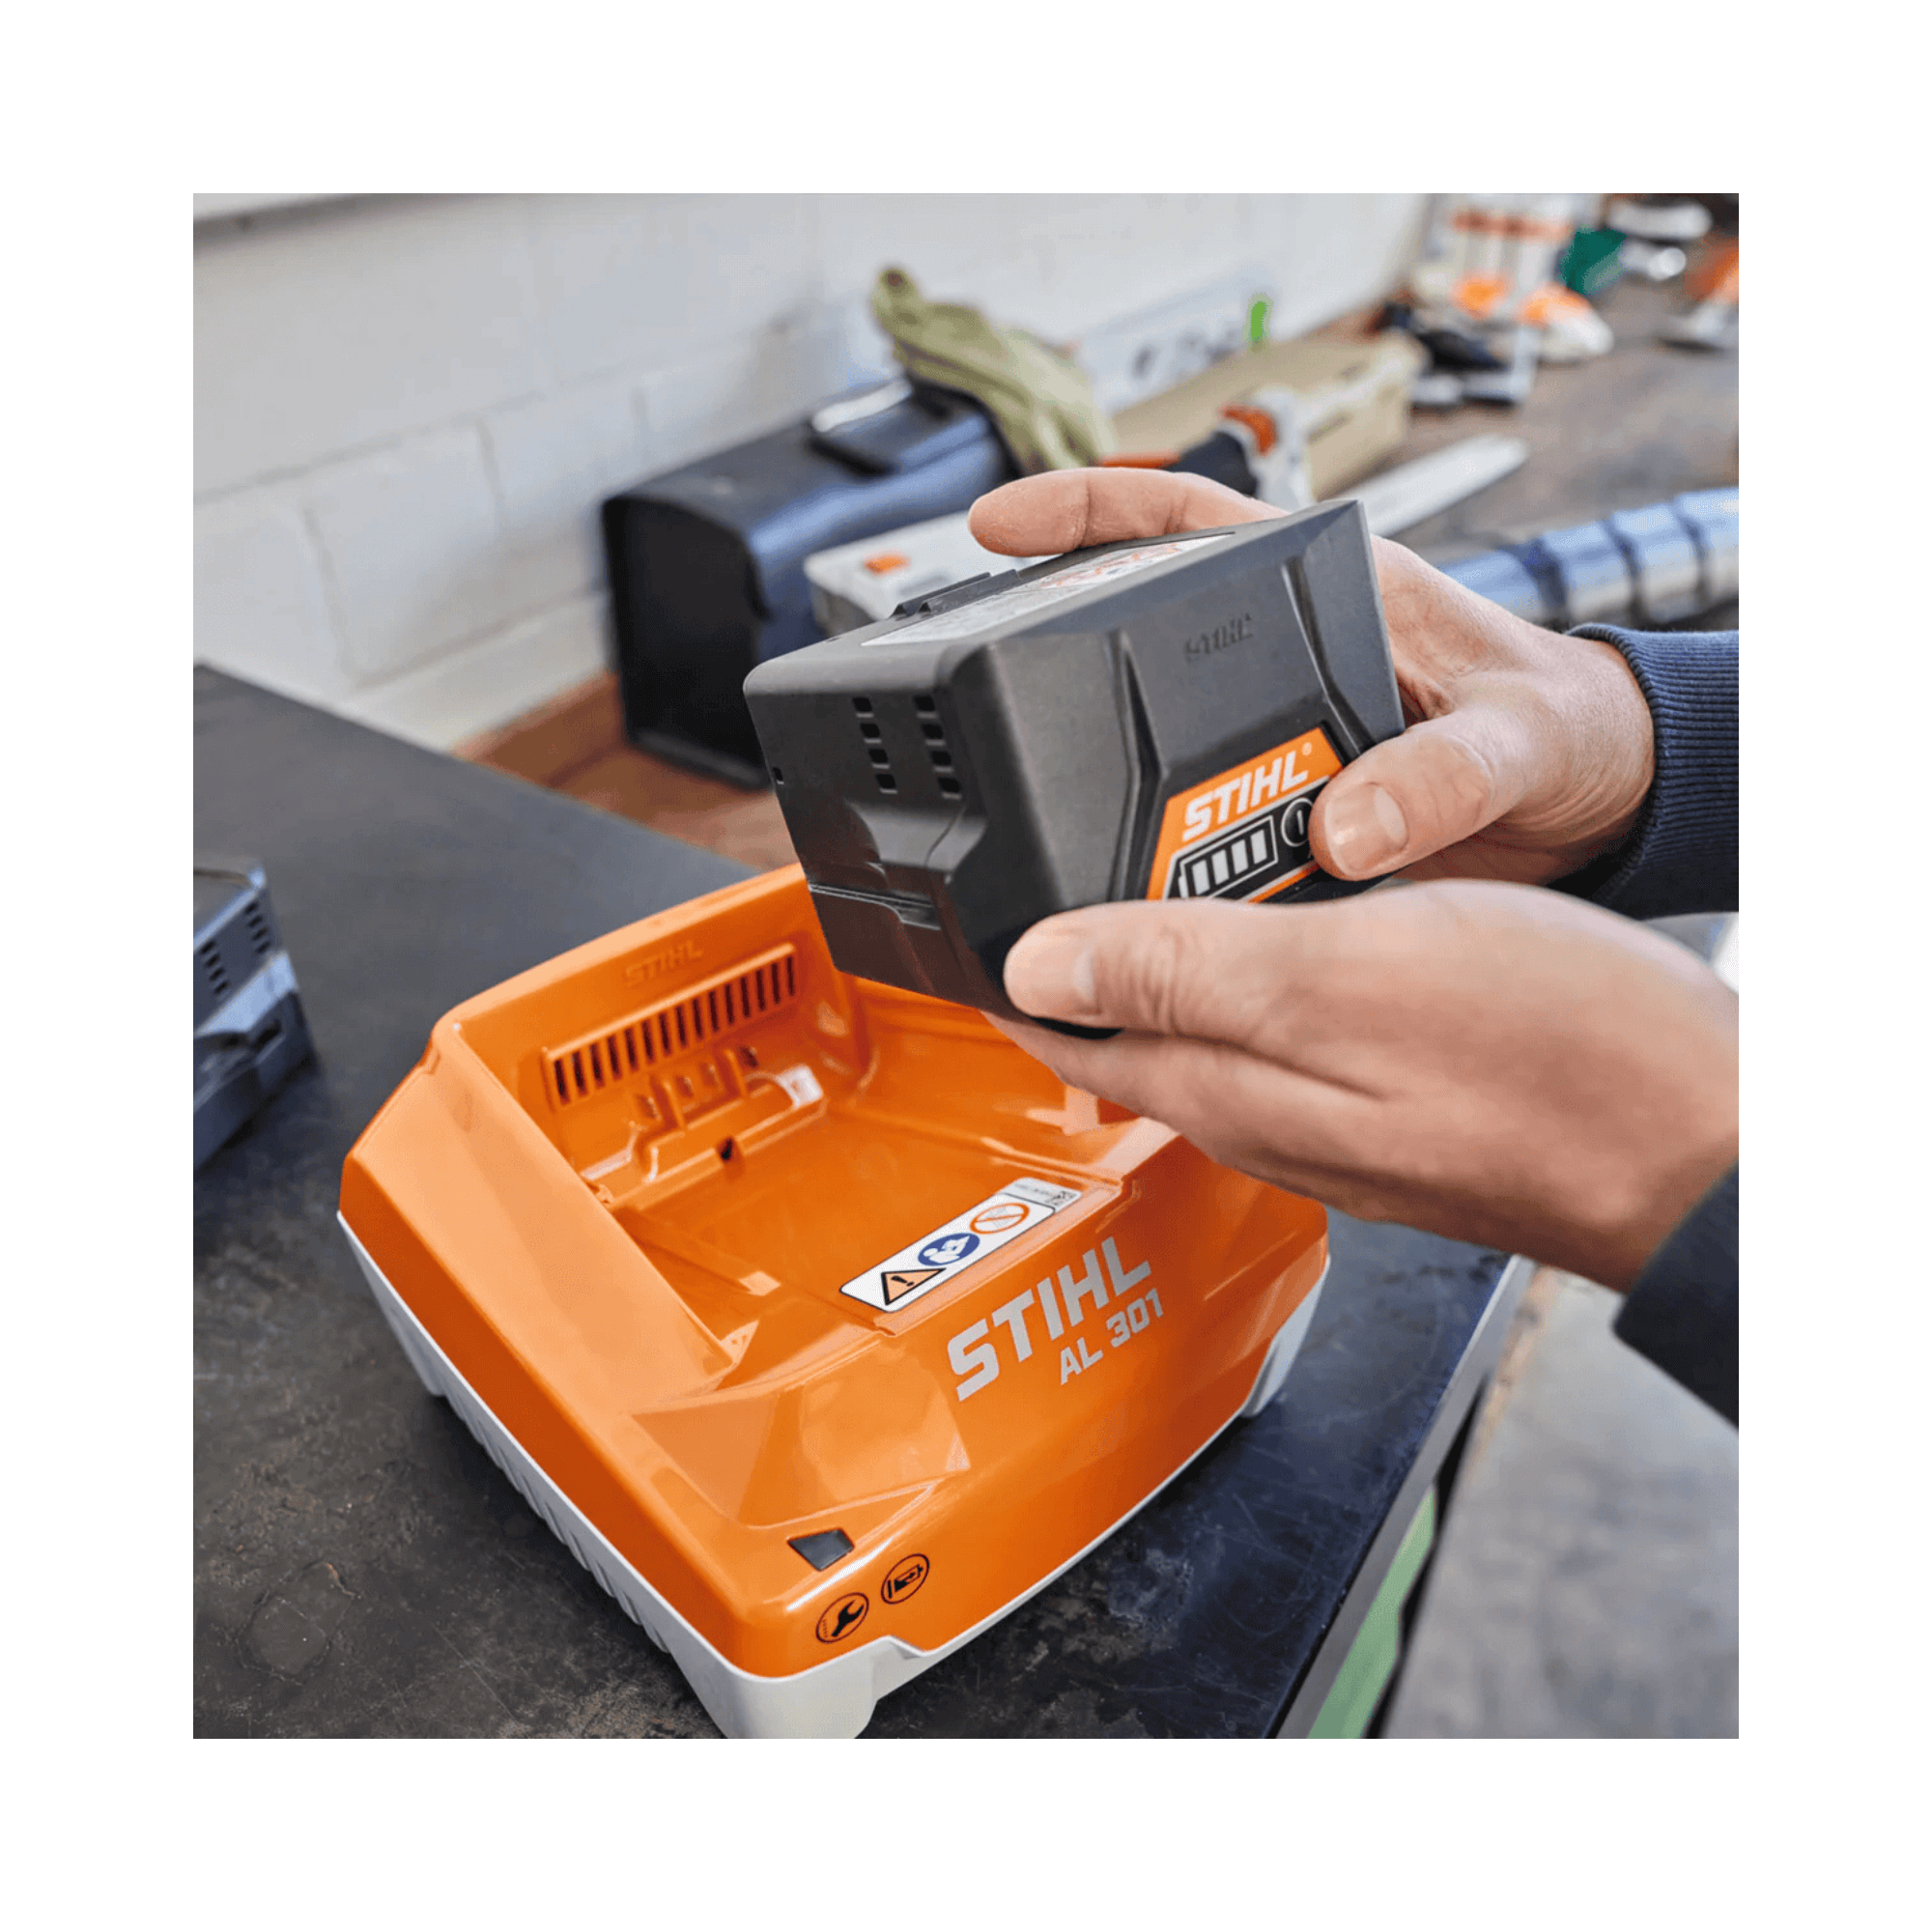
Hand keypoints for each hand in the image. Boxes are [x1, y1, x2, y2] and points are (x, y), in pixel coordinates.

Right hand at [969, 470, 1656, 885]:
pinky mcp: (1282, 810)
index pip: (1189, 522)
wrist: (1602, 810)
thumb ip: (1443, 777)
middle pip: (1137, 637)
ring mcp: (1276, 737)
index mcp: (1335, 591)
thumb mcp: (1518, 740)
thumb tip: (1350, 826)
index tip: (998, 524)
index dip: (1087, 513)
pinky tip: (1117, 887)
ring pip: (1154, 744)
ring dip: (1099, 777)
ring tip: (1031, 810)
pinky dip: (1151, 855)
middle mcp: (1287, 659)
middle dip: (1049, 651)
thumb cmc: (1569, 728)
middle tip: (976, 684)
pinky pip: (1192, 827)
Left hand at [996, 882, 1737, 1288]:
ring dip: (1156, 966)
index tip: (968, 909)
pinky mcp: (1390, 1103)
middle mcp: (1262, 1112)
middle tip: (1041, 870)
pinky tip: (1275, 934)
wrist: (1701, 1139)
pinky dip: (1248, 979)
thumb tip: (1034, 964)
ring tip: (1134, 885)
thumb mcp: (1343, 974)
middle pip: (1123, 1033)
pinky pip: (1282, 1036)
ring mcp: (1328, 1115)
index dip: (1006, 966)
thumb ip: (1182, 966)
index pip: (1063, 1029)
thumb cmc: (1551, 1054)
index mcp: (1228, 1082)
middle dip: (1070, 960)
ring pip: (1202, 1034)